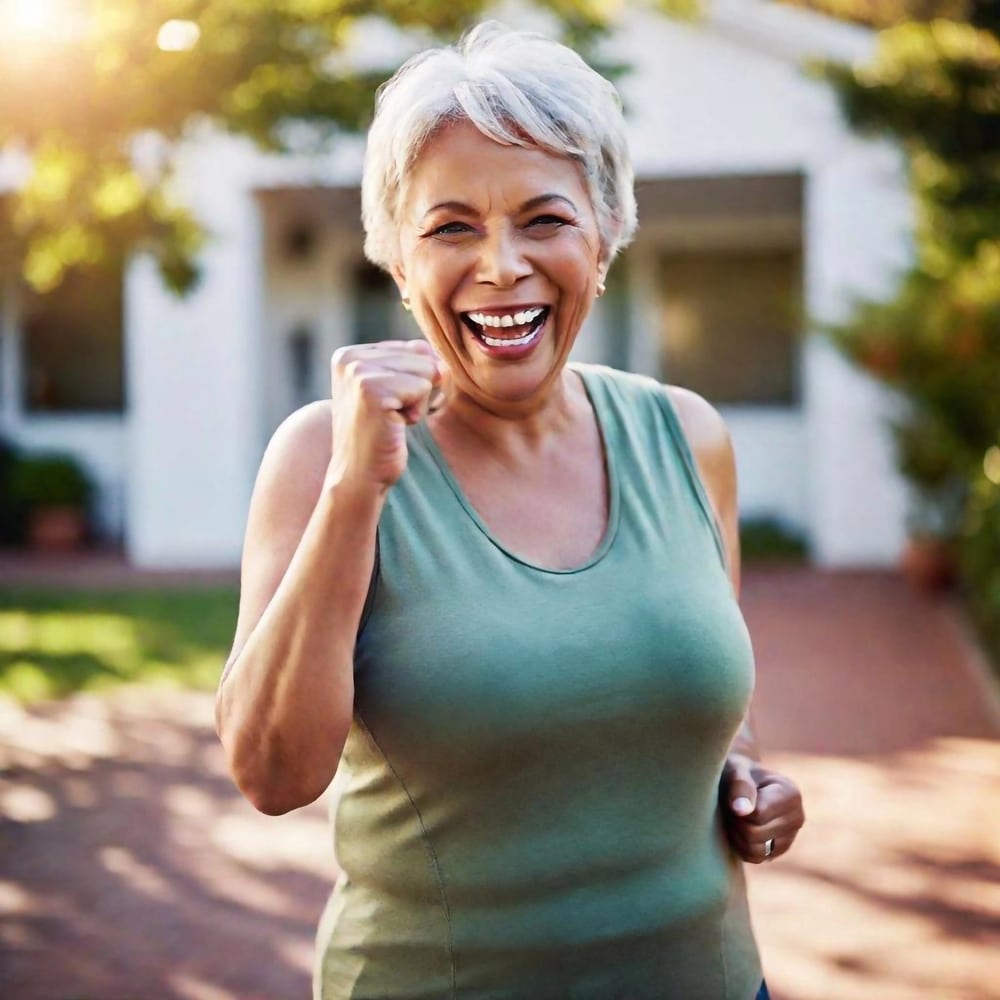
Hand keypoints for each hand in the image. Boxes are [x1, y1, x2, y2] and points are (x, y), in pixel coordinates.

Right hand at [327, 340, 443, 491]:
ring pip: (426, 371)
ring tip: (391, 421)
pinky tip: (393, 426)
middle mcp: (350, 358)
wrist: (359, 476)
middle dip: (419, 392)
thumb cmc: (381, 436)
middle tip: (390, 417)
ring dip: (418, 403)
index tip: (389, 406)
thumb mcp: (394, 390)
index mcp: (349, 354)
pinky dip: (416, 413)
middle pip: (423, 356)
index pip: (414, 348)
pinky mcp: (371, 389)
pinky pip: (423, 388)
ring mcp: (358, 372)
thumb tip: (441, 363)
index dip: (415, 382)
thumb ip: (414, 363)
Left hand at [719, 753, 804, 863]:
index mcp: (791, 793)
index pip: (758, 814)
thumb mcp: (735, 769)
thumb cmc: (735, 771)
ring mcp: (791, 836)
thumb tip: (742, 810)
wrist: (737, 781)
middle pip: (754, 834)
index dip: (738, 808)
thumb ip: (740, 785)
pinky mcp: (779, 850)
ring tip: (737, 816)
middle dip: (736, 821)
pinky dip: (742, 846)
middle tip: (732, 806)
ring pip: (755, 850)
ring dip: (737, 834)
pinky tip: (740, 829)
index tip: (734, 795)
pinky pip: (754, 858)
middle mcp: (797, 817)